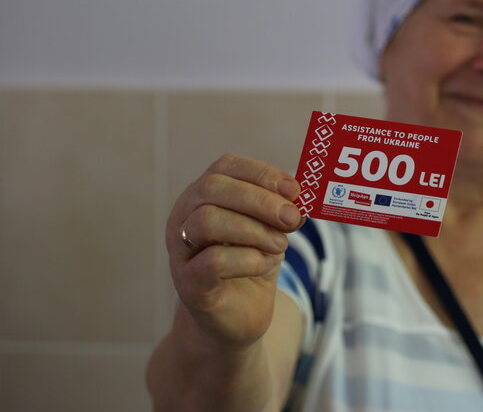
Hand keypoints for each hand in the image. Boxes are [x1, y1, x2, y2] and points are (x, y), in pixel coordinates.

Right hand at [166, 154, 303, 348]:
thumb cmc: (252, 265)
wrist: (238, 318)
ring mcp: (180, 250)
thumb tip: (299, 196)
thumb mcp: (271, 229)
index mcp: (203, 195)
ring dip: (254, 230)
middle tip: (292, 218)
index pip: (225, 166)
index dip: (262, 174)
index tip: (294, 191)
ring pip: (207, 220)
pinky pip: (212, 261)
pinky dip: (248, 259)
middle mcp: (183, 217)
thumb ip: (280, 210)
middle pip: (213, 188)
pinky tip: (266, 263)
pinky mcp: (188, 283)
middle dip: (260, 200)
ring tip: (281, 245)